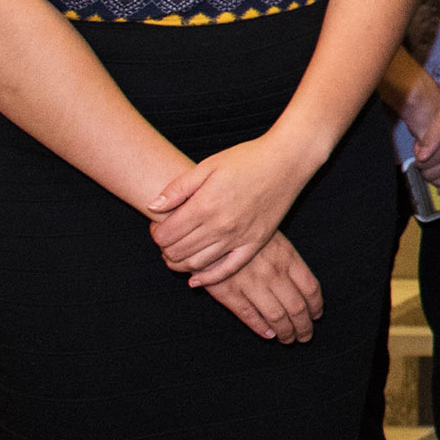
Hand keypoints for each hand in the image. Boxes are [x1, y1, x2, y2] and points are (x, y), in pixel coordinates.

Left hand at [150, 134, 313, 282]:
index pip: (165, 234)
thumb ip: (178, 188)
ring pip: (196, 264)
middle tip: (167, 238)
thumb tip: (153, 207)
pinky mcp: (255, 243)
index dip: (155, 233)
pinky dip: (208, 278)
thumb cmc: (247, 159)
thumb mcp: (207, 166)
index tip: (158, 225)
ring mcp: (238, 237)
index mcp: (205, 205)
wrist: (287, 161)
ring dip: (179, 263)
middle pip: (177, 252)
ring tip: (176, 254)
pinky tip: (196, 279)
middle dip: (165, 248)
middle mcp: (220, 226)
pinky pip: (228, 270)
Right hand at [204, 233, 324, 341]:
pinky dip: (261, 328)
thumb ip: (289, 262)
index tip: (317, 316)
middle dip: (304, 326)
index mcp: (287, 258)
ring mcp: (251, 283)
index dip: (316, 307)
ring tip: (288, 339)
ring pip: (276, 315)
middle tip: (305, 336)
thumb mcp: (274, 240)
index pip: (310, 289)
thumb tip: (305, 290)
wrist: (210, 232)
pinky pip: (249, 315)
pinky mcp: (228, 292)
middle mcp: (273, 273)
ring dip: (285, 332)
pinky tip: (269, 335)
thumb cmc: (246, 235)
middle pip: (296, 307)